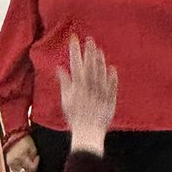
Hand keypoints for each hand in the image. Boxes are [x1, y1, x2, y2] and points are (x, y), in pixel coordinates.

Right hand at [5, 134, 39, 171]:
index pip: (31, 168)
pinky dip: (20, 171)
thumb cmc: (24, 140)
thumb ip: (33, 158)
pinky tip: (24, 165)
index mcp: (21, 157)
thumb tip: (34, 165)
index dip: (36, 164)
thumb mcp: (33, 148)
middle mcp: (15, 162)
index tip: (37, 157)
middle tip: (34, 164)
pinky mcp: (8, 163)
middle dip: (31, 171)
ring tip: (29, 166)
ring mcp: (10, 163)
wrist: (13, 135)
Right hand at [58, 35, 117, 154]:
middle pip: (89, 66)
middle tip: (89, 40)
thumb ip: (64, 83)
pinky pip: (112, 86)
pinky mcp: (110, 99)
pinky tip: (112, 68)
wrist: (88, 132)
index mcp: (77, 86)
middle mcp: (89, 87)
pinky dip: (112, 77)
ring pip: (101, 73)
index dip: (75, 50)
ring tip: (99, 50)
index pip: (75, 64)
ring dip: (100, 61)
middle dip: (89, 51)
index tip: (74, 39)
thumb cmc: (75, 117)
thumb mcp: (66, 100)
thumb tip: (60, 68)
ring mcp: (100, 93)